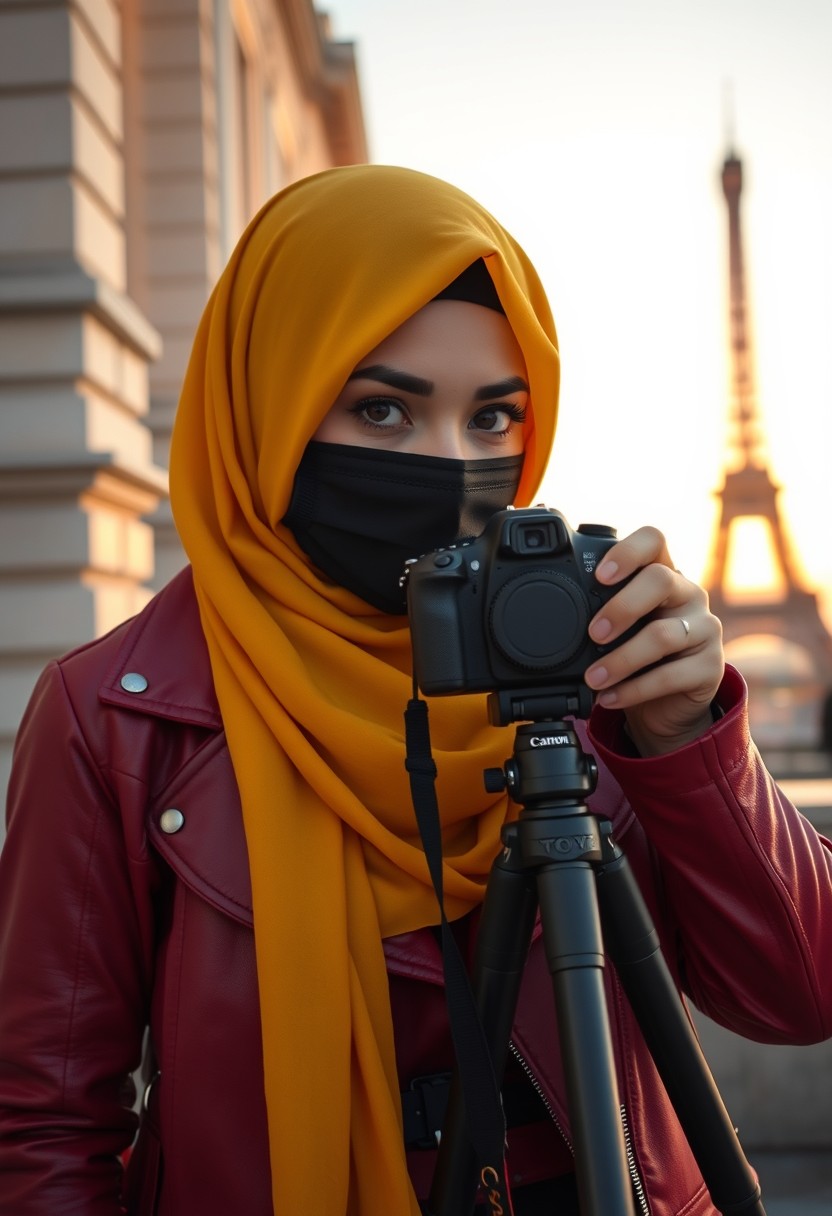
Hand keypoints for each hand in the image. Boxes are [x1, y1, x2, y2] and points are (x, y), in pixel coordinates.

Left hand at [583, 526, 724, 755]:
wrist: (666, 704)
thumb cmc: (636, 655)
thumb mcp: (619, 628)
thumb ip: (599, 611)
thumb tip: (552, 612)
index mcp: (664, 574)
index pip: (654, 540)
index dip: (627, 552)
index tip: (599, 576)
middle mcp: (689, 594)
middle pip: (661, 580)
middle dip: (621, 607)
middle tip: (594, 634)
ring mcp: (705, 629)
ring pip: (663, 635)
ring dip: (620, 659)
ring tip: (593, 678)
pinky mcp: (711, 668)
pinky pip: (670, 676)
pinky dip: (633, 689)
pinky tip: (610, 696)